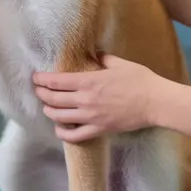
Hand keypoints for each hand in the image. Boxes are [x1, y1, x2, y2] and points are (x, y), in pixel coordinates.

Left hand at [33, 56, 190, 142]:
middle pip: (53, 99)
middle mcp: (85, 100)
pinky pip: (74, 135)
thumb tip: (96, 54)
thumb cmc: (140, 80)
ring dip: (49, 112)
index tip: (36, 78)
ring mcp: (90, 117)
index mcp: (89, 81)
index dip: (42, 80)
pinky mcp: (98, 129)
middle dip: (42, 95)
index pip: (57, 81)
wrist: (155, 102)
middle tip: (38, 91)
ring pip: (59, 117)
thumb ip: (104, 58)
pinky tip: (60, 129)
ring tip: (47, 108)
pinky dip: (63, 133)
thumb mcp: (120, 63)